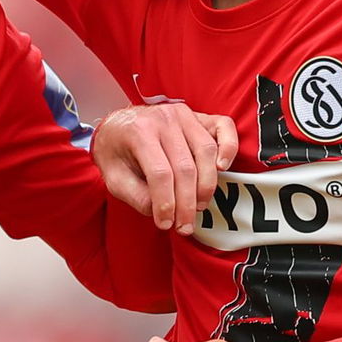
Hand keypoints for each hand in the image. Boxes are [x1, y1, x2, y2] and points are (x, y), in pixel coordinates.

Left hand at [92, 104, 236, 231]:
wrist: (117, 125)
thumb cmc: (116, 152)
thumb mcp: (113, 177)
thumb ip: (135, 195)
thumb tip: (164, 212)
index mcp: (138, 131)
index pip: (159, 173)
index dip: (166, 203)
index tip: (165, 224)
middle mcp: (163, 119)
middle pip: (184, 167)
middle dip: (187, 203)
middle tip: (185, 226)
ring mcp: (183, 115)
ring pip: (205, 152)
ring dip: (206, 185)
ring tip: (198, 207)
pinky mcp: (199, 116)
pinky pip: (223, 127)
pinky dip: (228, 147)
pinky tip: (223, 168)